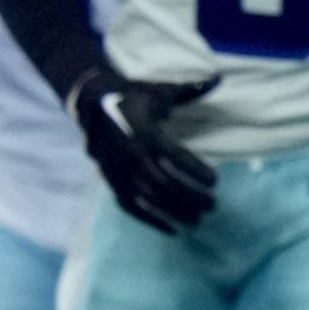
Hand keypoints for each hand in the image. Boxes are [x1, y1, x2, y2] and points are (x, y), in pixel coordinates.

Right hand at [69, 69, 218, 232]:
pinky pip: (131, 207)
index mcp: (145, 132)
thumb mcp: (159, 90)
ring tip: (199, 220)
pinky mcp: (111, 182)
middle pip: (164, 182)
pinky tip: (173, 230)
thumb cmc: (134, 97)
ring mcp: (120, 171)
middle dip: (190, 196)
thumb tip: (216, 79)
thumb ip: (188, 90)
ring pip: (149, 198)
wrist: (92, 105)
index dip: (196, 170)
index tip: (216, 181)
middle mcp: (132, 155)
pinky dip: (151, 220)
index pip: (175, 156)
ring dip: (175, 211)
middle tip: (213, 205)